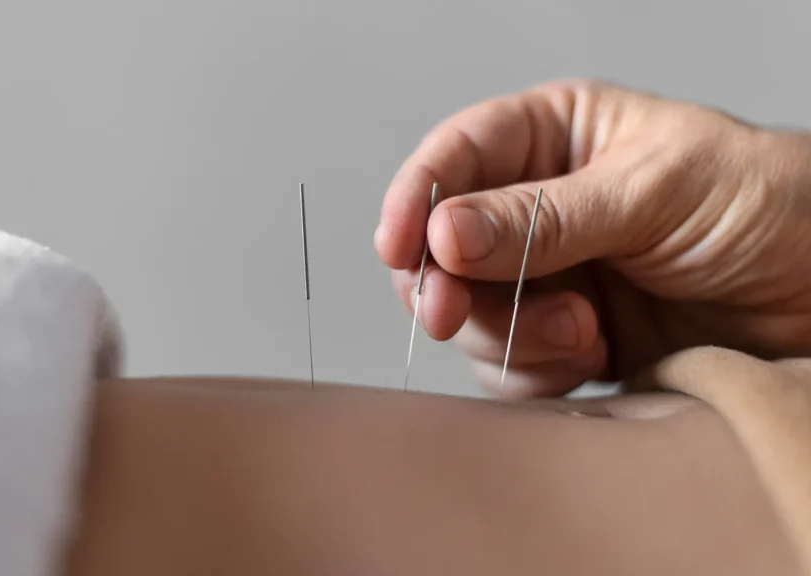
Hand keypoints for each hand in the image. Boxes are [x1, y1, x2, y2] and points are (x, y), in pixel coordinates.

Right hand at [375, 79, 810, 397]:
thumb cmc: (764, 204)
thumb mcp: (655, 191)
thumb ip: (544, 217)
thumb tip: (444, 231)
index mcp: (555, 139)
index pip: (457, 156)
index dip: (415, 198)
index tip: (399, 245)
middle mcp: (537, 206)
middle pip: (441, 247)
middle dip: (447, 284)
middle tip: (454, 312)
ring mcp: (549, 275)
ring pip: (469, 313)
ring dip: (509, 333)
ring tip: (583, 331)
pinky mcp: (565, 337)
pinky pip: (509, 363)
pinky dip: (533, 370)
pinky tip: (591, 355)